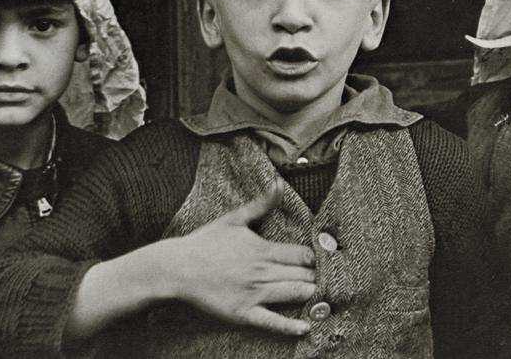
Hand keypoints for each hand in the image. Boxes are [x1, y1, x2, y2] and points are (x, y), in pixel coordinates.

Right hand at [163, 179, 316, 335]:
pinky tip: (306, 327)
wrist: (177, 268)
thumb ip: (261, 204)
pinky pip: (270, 321)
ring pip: (292, 293)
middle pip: (302, 274)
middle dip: (317, 276)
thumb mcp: (233, 219)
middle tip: (333, 280)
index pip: (302, 254)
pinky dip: (290, 326)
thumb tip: (278, 182)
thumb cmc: (204, 242)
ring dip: (311, 294)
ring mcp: (253, 293)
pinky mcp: (242, 313)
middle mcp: (261, 271)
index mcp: (263, 248)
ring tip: (325, 297)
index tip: (327, 260)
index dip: (317, 258)